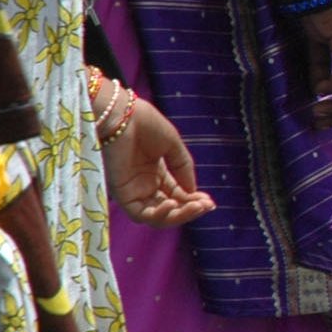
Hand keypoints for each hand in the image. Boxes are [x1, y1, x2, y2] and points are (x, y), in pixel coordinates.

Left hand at [103, 101, 215, 227]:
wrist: (122, 115)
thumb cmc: (146, 125)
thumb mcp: (173, 146)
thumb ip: (183, 168)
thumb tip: (193, 192)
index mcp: (157, 173)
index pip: (177, 195)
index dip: (194, 201)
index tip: (210, 202)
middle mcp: (145, 185)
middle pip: (169, 209)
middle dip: (189, 210)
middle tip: (205, 206)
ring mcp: (133, 191)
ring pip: (156, 217)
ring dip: (178, 216)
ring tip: (194, 207)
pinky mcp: (122, 194)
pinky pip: (140, 214)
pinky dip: (158, 215)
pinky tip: (173, 204)